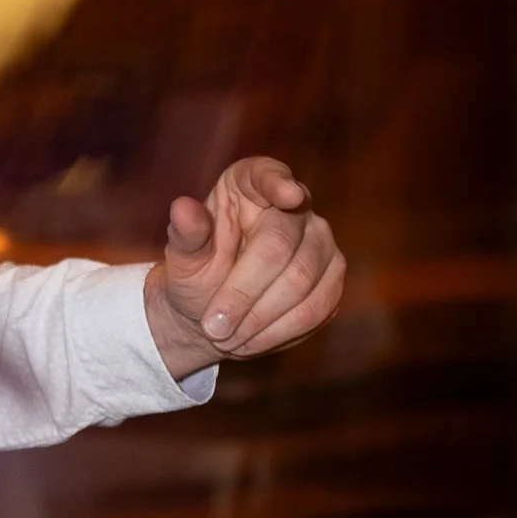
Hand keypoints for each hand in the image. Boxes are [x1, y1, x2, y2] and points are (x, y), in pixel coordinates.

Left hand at [144, 156, 345, 378]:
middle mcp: (295, 205)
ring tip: (225, 338)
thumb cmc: (198, 273)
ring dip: (260, 318)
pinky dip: (280, 331)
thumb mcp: (183, 258)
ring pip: (302, 281)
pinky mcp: (333, 278)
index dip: (279, 184)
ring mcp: (321, 241)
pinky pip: (317, 307)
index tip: (290, 196)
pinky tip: (250, 342)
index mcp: (250, 184)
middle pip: (279, 245)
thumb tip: (183, 208)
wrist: (214, 312)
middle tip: (212, 327)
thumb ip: (187, 235)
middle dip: (243, 293)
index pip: (267, 175)